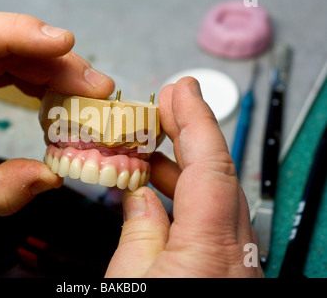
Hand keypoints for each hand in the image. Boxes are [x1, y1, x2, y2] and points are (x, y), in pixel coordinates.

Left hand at [0, 12, 113, 215]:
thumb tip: (51, 177)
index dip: (21, 34)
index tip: (67, 44)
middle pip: (4, 43)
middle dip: (57, 65)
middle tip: (99, 92)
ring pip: (10, 50)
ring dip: (52, 72)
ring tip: (86, 100)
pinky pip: (4, 62)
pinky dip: (35, 79)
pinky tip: (55, 100)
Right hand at [105, 77, 262, 276]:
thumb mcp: (129, 278)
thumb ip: (139, 230)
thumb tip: (140, 196)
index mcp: (209, 249)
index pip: (210, 165)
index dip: (196, 120)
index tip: (182, 90)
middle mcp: (236, 254)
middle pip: (219, 174)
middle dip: (191, 133)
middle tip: (166, 106)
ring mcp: (239, 264)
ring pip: (219, 197)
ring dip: (185, 165)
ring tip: (152, 145)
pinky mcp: (232, 271)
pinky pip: (217, 221)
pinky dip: (190, 196)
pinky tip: (164, 188)